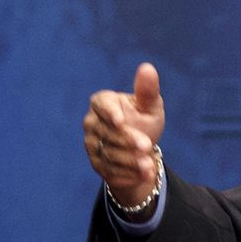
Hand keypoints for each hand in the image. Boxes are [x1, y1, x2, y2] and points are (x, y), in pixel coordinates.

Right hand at [84, 63, 165, 208]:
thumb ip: (147, 90)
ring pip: (109, 152)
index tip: (121, 120)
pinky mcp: (96, 162)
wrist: (141, 150)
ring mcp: (91, 143)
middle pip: (108, 132)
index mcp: (102, 102)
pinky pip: (109, 169)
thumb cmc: (144, 119)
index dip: (110, 112)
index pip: (101, 104)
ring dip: (130, 160)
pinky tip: (144, 173)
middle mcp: (92, 122)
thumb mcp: (150, 106)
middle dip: (128, 140)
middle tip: (147, 146)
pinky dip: (128, 173)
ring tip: (148, 165)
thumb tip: (148, 67)